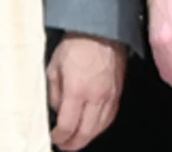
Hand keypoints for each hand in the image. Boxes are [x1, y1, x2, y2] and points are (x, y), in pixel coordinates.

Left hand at [47, 33, 125, 148]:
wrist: (101, 32)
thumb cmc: (74, 46)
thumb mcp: (54, 66)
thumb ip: (54, 92)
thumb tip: (57, 109)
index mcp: (76, 91)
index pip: (68, 124)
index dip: (60, 136)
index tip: (54, 138)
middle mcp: (95, 98)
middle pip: (86, 132)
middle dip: (74, 143)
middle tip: (65, 146)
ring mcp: (109, 98)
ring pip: (99, 128)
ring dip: (87, 138)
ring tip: (76, 141)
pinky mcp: (118, 95)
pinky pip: (109, 118)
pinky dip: (99, 128)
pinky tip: (92, 129)